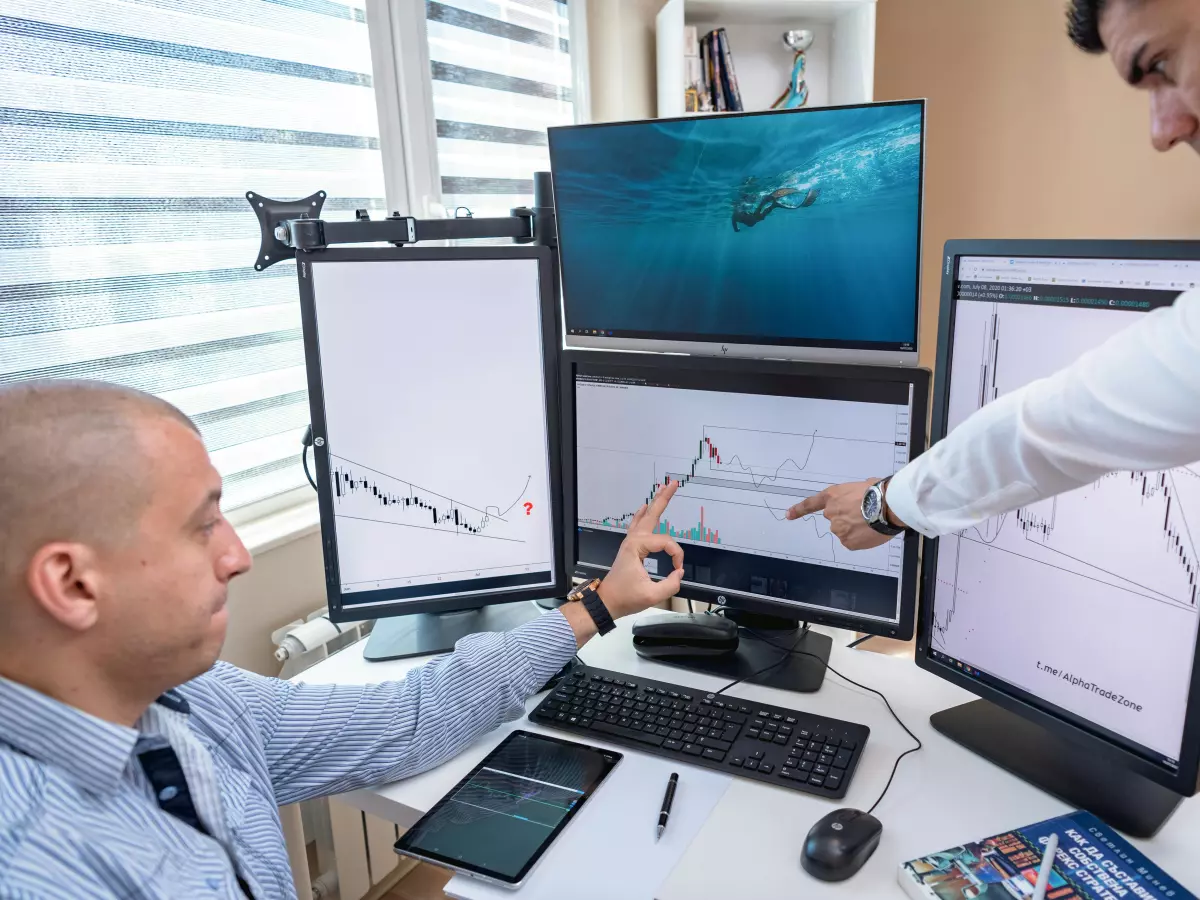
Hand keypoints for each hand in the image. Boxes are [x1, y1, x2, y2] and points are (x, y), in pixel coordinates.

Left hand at [597, 480, 684, 618]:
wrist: (607, 601)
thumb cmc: (625, 597)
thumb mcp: (652, 595)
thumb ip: (671, 584)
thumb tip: (679, 573)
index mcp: (637, 547)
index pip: (666, 543)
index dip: (677, 555)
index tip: (677, 570)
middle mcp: (633, 540)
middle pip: (652, 514)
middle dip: (663, 498)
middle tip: (673, 484)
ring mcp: (630, 542)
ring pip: (645, 517)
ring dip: (655, 503)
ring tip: (663, 489)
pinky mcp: (630, 547)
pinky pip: (638, 525)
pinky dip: (643, 514)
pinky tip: (644, 507)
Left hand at [786, 479, 896, 550]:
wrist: (887, 506)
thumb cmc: (878, 491)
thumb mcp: (862, 485)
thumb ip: (853, 494)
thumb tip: (860, 498)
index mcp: (832, 496)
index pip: (811, 504)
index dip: (799, 510)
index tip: (787, 515)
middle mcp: (831, 513)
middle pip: (835, 518)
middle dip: (847, 518)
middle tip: (865, 514)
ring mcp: (838, 529)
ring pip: (845, 531)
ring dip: (855, 529)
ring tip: (872, 522)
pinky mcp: (847, 542)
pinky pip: (853, 542)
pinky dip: (861, 539)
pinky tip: (871, 532)